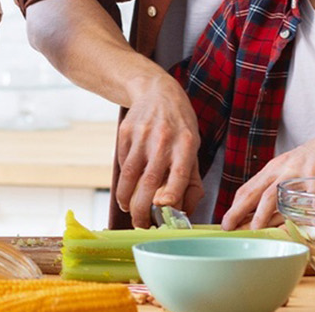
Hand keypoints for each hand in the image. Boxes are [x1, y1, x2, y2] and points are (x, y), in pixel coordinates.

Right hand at [112, 77, 200, 227]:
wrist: (157, 92)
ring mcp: (142, 135)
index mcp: (186, 144)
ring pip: (128, 175)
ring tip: (129, 210)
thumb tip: (184, 213)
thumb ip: (191, 182)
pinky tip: (128, 186)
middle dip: (142, 209)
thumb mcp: (194, 149)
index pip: (179, 174)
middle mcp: (163, 140)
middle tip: (141, 224)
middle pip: (148, 180)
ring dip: (126, 199)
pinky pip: (120, 163)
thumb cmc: (180, 127)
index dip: (171, 195)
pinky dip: (122, 180)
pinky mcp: (125, 133)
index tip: (163, 211)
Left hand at [219, 131, 314, 229]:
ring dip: (263, 214)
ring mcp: (299, 169)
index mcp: (275, 169)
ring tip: (256, 230)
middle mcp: (282, 168)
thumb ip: (284, 189)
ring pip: (275, 193)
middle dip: (238, 211)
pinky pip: (311, 195)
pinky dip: (309, 212)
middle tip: (228, 228)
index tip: (225, 222)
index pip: (248, 188)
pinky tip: (308, 227)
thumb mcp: (296, 171)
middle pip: (255, 192)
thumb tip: (273, 217)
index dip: (235, 206)